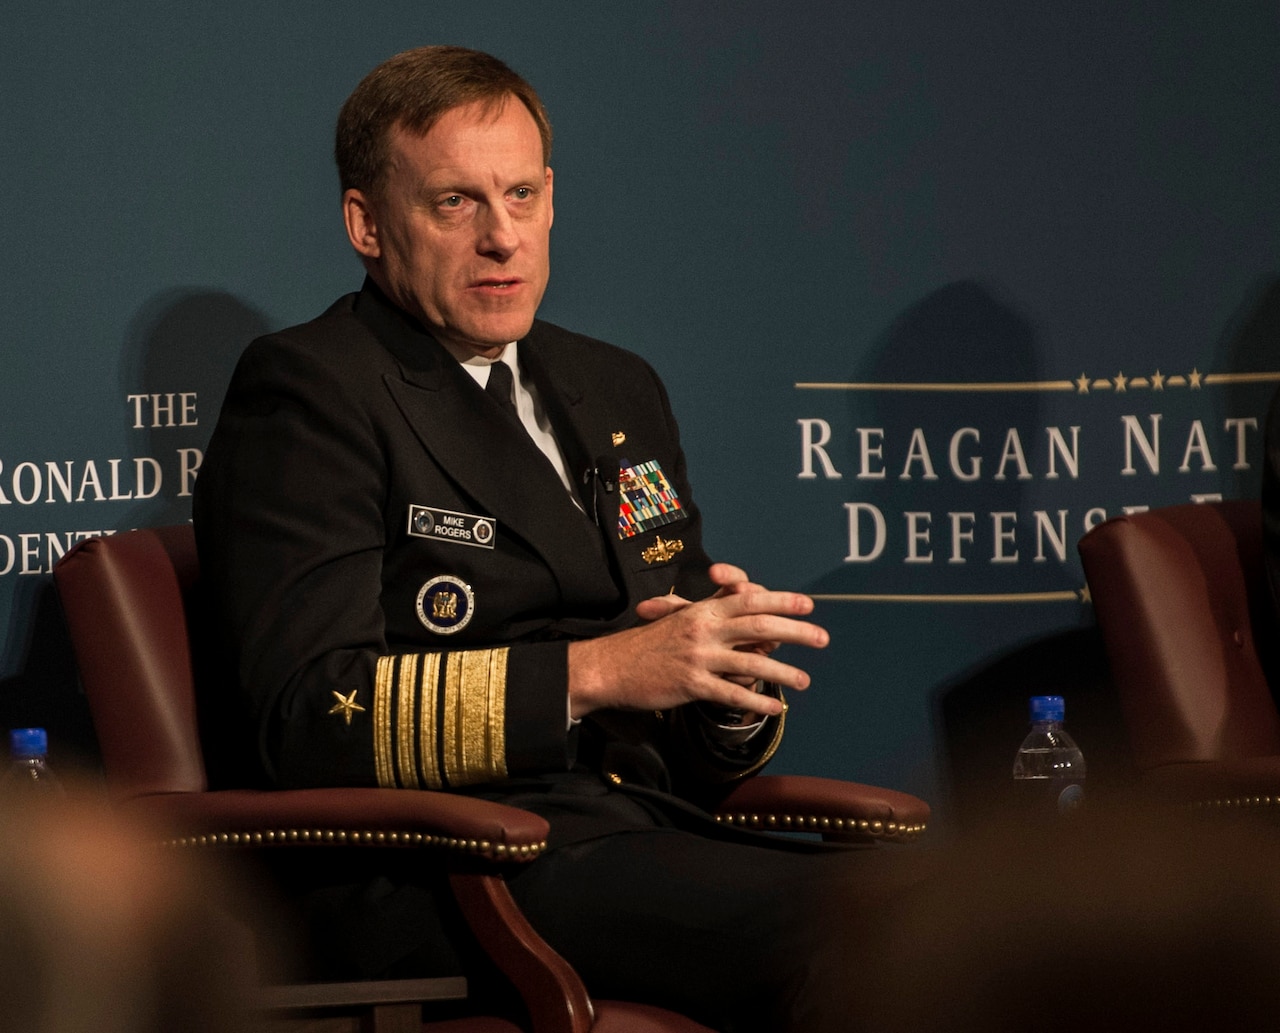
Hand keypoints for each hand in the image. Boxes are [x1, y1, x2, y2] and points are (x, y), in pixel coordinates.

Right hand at [567, 565, 827, 720]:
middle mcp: (704, 629)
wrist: (609, 666)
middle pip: (760, 625)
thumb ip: (710, 616)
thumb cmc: (644, 644)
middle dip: (796, 631)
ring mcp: (698, 657)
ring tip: (805, 680)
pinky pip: (731, 694)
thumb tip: (744, 618)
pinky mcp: (690, 684)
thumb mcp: (678, 620)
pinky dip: (755, 702)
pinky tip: (774, 708)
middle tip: (822, 638)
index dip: (782, 601)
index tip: (807, 605)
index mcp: (702, 610)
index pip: (749, 599)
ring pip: (751, 662)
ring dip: (783, 672)